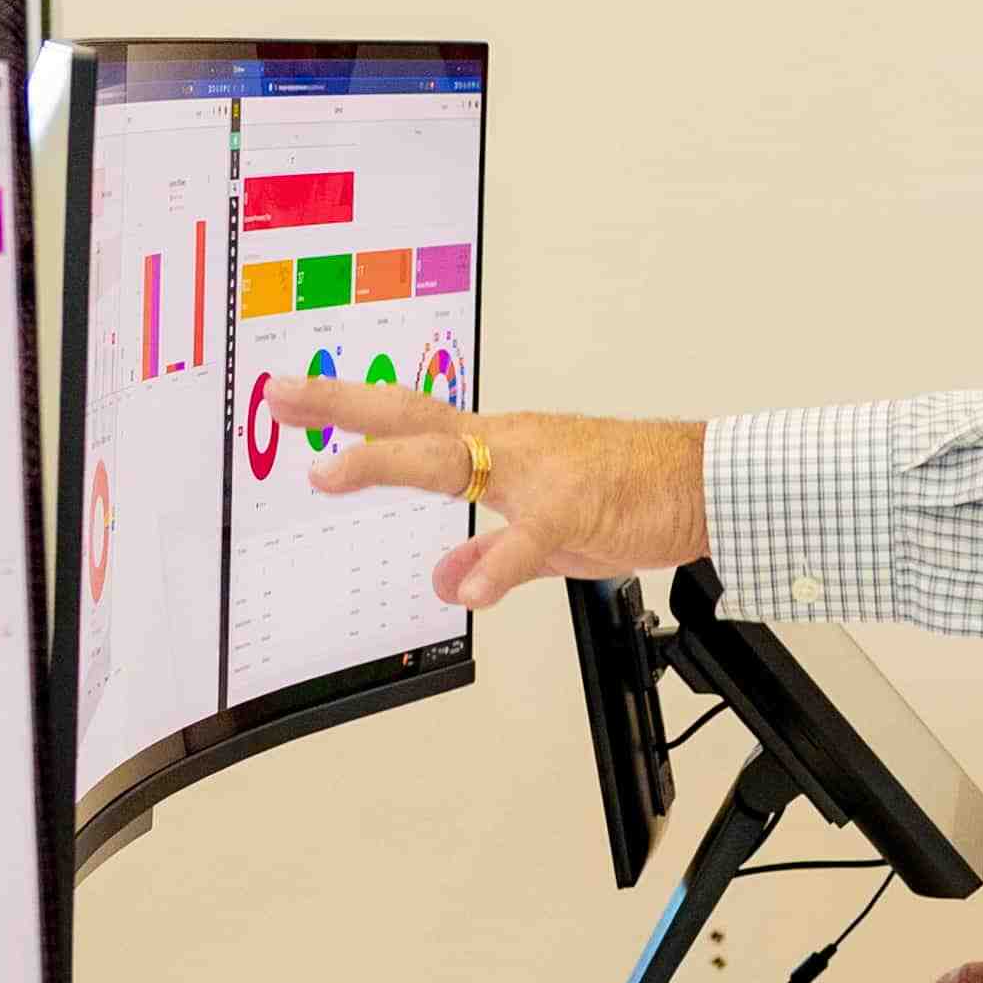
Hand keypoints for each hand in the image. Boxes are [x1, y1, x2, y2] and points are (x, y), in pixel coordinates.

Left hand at [304, 379, 706, 608]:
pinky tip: (464, 589)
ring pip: (453, 459)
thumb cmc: (629, 492)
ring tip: (332, 474)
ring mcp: (540, 473)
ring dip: (388, 464)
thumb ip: (489, 554)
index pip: (409, 420)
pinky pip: (528, 538)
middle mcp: (507, 444)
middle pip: (411, 418)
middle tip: (281, 393)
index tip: (291, 398)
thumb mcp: (544, 533)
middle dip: (341, 406)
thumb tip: (442, 579)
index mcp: (497, 446)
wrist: (700, 482)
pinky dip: (496, 564)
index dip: (346, 409)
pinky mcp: (577, 510)